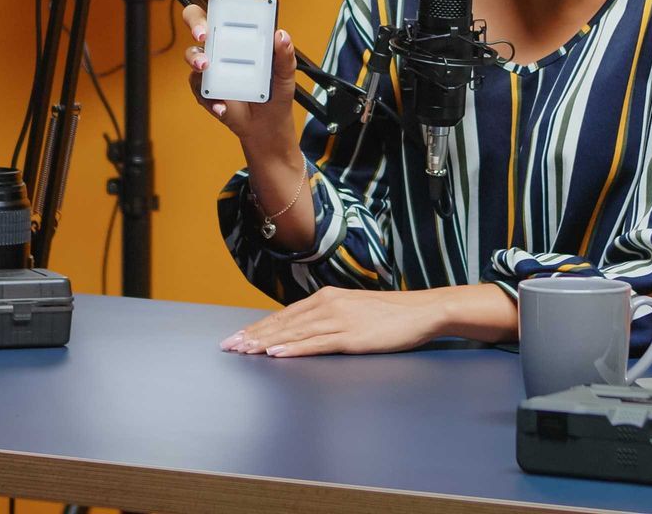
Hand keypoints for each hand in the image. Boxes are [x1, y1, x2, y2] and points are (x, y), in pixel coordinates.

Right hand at [181, 0, 297, 147]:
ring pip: (192, 52)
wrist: (267, 125)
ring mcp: (211, 64)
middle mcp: (222, 42)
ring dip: (196, 57)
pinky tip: (221, 104)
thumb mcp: (286, 72)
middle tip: (205, 33)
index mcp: (242, 30)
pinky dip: (209, 96)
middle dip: (196, 21)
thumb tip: (281, 35)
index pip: (226, 0)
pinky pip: (198, 86)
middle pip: (198, 19)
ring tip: (206, 66)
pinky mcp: (205, 87)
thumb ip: (284, 54)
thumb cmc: (275, 91)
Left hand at [218, 287, 452, 356]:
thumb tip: (305, 329)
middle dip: (253, 336)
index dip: (259, 327)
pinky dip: (293, 349)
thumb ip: (329, 317)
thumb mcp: (354, 310)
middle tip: (228, 347)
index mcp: (327, 297)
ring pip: (294, 333)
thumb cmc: (391, 314)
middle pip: (283, 323)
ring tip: (244, 351)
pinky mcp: (352, 337)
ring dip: (266, 343)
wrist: (422, 311)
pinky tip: (276, 354)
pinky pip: (316, 344)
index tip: (237, 337)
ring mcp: (339, 320)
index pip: (285, 314)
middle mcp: (329, 305)